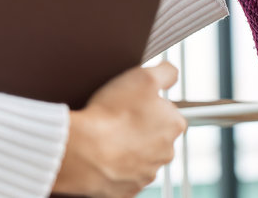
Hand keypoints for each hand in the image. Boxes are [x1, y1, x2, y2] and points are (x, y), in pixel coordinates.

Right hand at [52, 63, 185, 197]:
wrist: (84, 150)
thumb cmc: (113, 113)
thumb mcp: (144, 77)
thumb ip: (166, 72)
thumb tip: (171, 73)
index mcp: (174, 125)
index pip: (168, 111)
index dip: (148, 104)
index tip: (132, 104)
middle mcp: (166, 153)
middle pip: (155, 135)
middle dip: (140, 128)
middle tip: (118, 119)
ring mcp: (146, 174)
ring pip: (140, 156)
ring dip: (128, 148)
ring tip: (108, 138)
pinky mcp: (128, 190)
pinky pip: (124, 176)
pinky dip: (115, 167)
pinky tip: (103, 156)